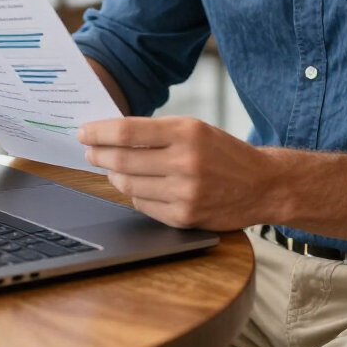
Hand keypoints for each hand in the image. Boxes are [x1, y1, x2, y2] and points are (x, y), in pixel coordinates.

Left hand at [77, 115, 276, 229]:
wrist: (263, 185)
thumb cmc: (225, 153)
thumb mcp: (196, 128)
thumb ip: (157, 132)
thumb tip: (113, 135)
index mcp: (187, 132)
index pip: (128, 132)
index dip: (100, 132)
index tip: (84, 132)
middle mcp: (185, 162)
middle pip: (122, 160)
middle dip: (99, 154)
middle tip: (90, 151)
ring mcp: (184, 193)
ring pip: (128, 185)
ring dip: (114, 176)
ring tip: (112, 168)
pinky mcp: (184, 218)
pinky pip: (143, 205)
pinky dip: (135, 194)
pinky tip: (138, 186)